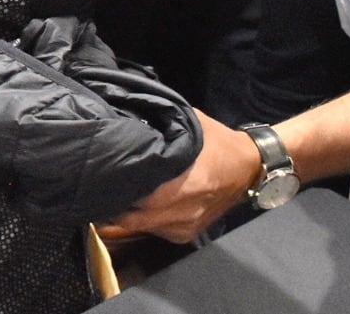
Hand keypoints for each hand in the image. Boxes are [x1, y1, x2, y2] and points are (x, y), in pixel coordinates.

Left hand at [100, 110, 260, 242]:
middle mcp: (184, 210)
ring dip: (127, 213)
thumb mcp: (188, 124)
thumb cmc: (216, 142)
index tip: (100, 175)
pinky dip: (144, 219)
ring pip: (143, 226)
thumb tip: (126, 115)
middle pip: (134, 216)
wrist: (250, 168)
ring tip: (113, 194)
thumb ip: (159, 124)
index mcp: (186, 182)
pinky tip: (137, 204)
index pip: (139, 193)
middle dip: (115, 203)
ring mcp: (186, 225)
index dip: (116, 186)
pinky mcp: (188, 234)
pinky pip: (157, 231)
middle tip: (99, 187)